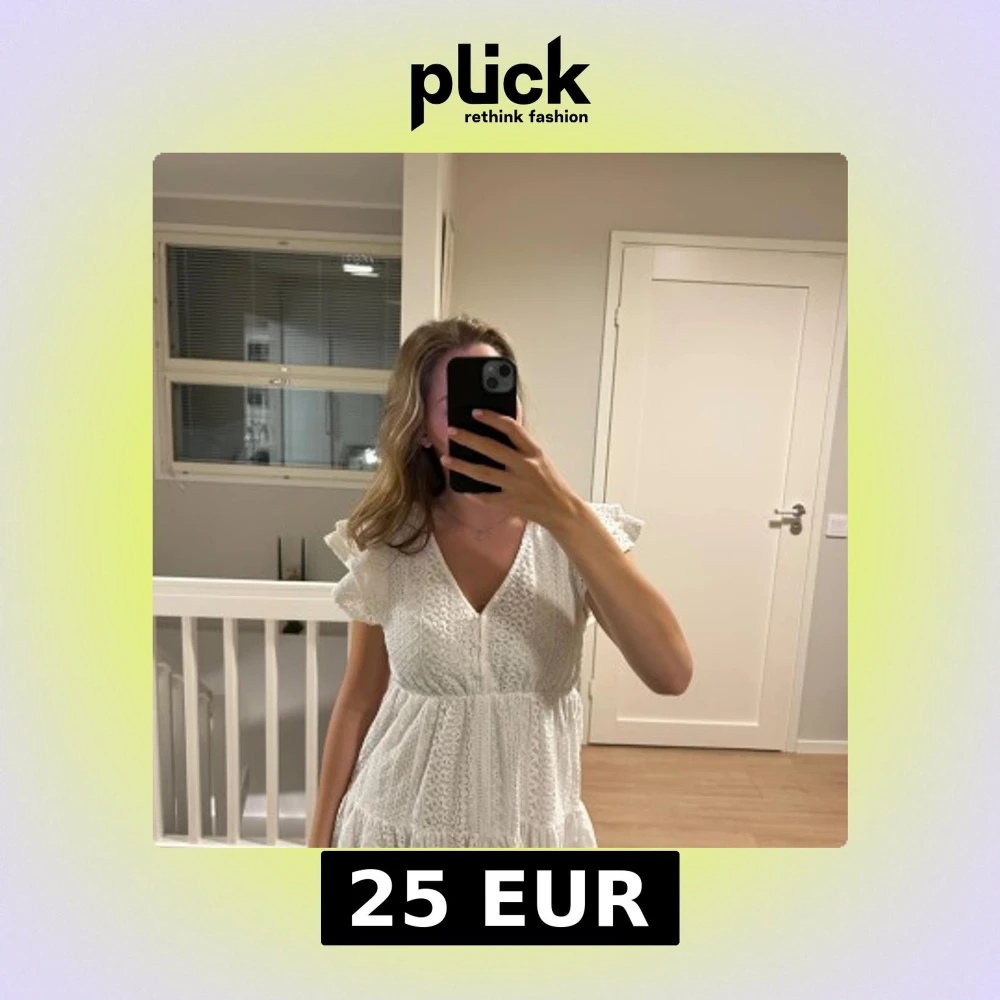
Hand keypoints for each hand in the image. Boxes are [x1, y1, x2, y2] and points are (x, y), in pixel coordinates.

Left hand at [441, 409, 580, 530]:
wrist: (562, 510)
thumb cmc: (550, 483)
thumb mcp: (540, 459)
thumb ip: (521, 448)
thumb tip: (494, 435)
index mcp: (534, 452)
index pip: (512, 428)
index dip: (492, 418)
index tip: (476, 412)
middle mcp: (525, 466)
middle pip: (492, 448)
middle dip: (468, 438)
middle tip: (451, 431)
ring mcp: (517, 486)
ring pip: (484, 473)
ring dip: (462, 465)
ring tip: (446, 458)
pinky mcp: (512, 503)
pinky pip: (487, 497)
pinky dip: (474, 493)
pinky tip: (462, 488)